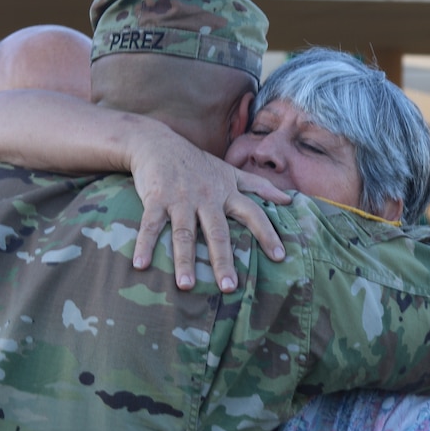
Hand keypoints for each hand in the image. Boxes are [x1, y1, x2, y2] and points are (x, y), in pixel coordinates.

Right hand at [126, 130, 290, 292]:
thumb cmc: (197, 163)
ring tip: (186, 286)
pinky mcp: (156, 199)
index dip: (267, 233)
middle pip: (217, 232)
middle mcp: (206, 197)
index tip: (279, 257)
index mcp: (226, 192)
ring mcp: (180, 199)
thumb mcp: (230, 171)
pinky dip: (145, 244)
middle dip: (223, 260)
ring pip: (184, 233)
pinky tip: (140, 265)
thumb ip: (259, 187)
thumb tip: (289, 199)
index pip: (252, 214)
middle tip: (229, 288)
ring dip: (184, 260)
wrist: (157, 142)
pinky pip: (150, 225)